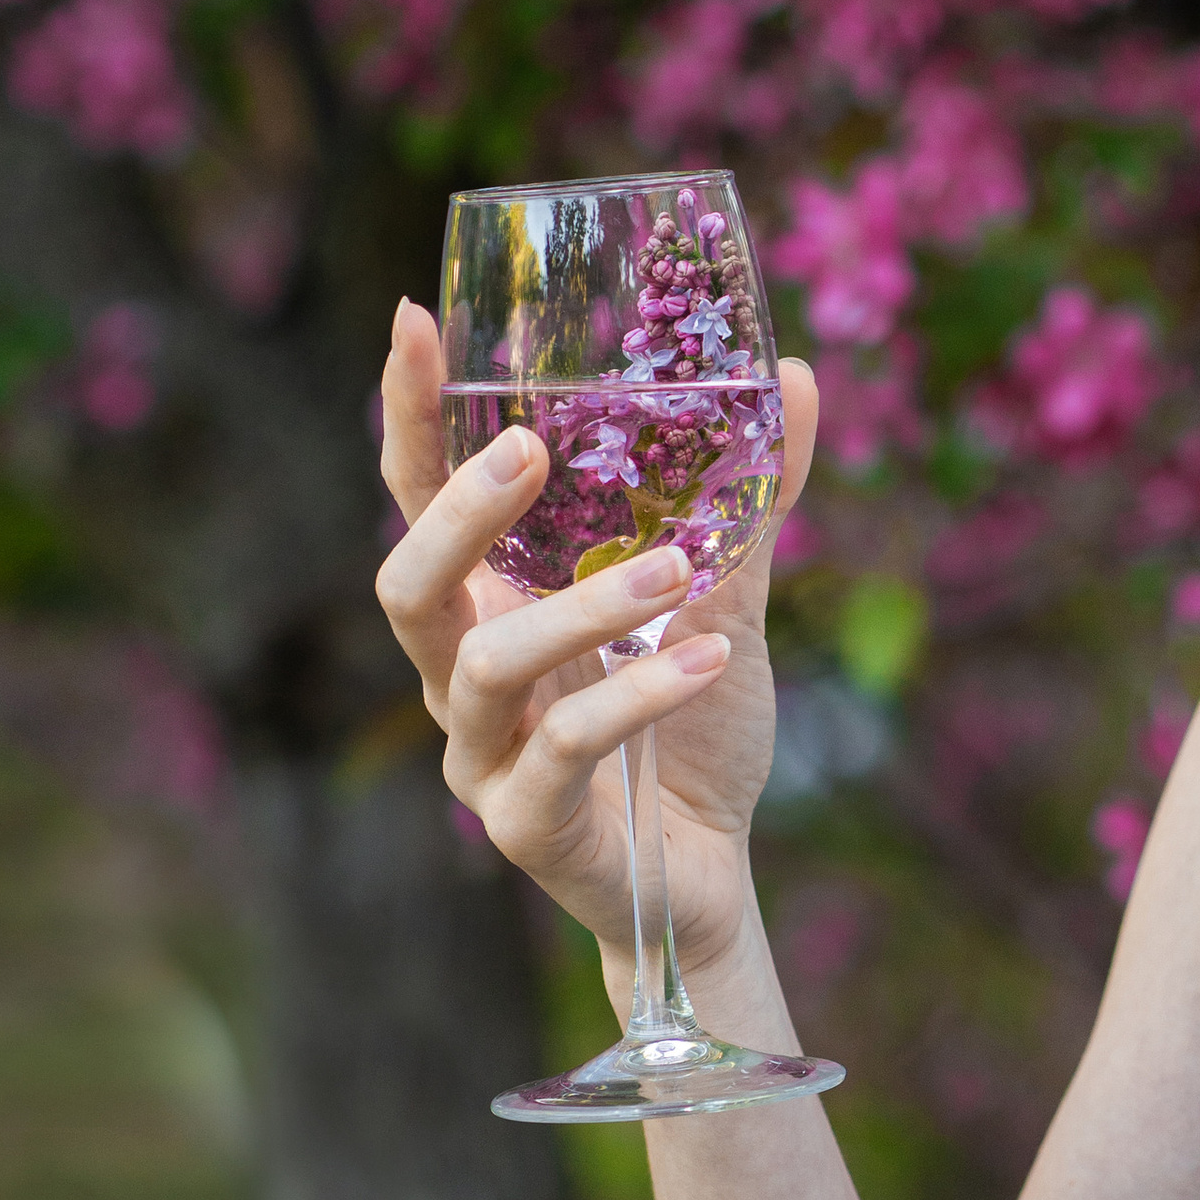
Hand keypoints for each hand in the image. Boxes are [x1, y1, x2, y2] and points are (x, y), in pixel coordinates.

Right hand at [375, 299, 819, 978]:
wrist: (712, 877)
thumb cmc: (691, 733)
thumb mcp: (729, 598)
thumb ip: (748, 501)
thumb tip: (792, 377)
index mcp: (490, 605)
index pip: (418, 499)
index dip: (408, 417)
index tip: (413, 321)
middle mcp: (461, 675)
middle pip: (406, 584)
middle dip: (456, 512)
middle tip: (528, 448)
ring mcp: (482, 756)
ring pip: (486, 665)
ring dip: (580, 609)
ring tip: (673, 570)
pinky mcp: (527, 825)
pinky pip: (566, 750)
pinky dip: (638, 696)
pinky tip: (710, 660)